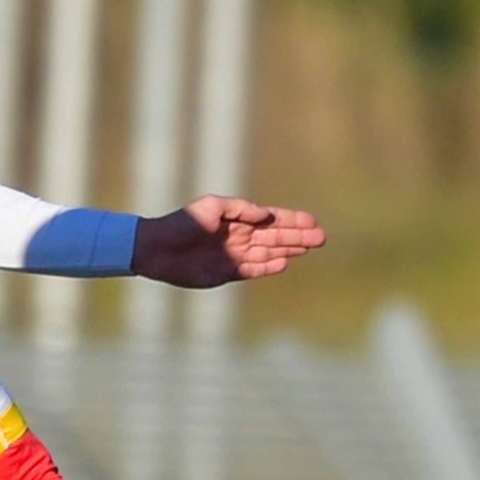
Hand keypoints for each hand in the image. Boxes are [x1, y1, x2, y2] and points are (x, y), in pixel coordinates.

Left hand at [131, 196, 325, 288]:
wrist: (158, 248)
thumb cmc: (183, 223)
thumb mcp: (212, 207)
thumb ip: (241, 209)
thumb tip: (267, 215)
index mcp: (236, 219)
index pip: (271, 219)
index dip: (292, 220)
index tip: (312, 221)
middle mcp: (239, 237)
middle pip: (275, 236)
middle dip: (298, 236)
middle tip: (321, 237)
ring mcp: (235, 255)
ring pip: (268, 252)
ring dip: (289, 249)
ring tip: (309, 247)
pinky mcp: (227, 273)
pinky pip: (254, 269)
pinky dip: (268, 266)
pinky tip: (284, 263)